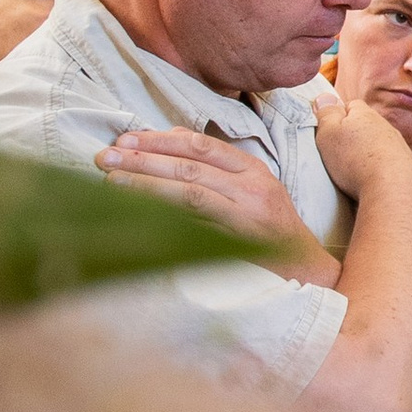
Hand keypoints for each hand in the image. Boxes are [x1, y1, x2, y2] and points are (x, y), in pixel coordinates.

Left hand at [97, 123, 329, 265]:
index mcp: (252, 168)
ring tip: (112, 181)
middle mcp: (252, 185)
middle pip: (190, 164)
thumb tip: (168, 143)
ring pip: (190, 189)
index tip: (125, 140)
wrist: (306, 271)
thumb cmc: (271, 232)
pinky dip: (166, 215)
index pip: (200, 144)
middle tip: (106, 156)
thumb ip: (216, 169)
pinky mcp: (241, 239)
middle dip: (143, 158)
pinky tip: (138, 212)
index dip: (160, 139)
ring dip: (147, 183)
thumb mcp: (252, 191)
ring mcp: (248, 212)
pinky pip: (197, 223)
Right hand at [311, 96, 411, 211]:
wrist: (392, 190)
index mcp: (366, 115)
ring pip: (377, 146)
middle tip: (337, 154)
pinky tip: (370, 182)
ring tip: (353, 173)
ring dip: (366, 155)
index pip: (351, 106)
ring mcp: (399, 148)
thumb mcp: (329, 133)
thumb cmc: (355, 159)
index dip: (337, 117)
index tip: (328, 132)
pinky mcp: (407, 169)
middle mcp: (387, 128)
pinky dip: (378, 171)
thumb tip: (325, 97)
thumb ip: (326, 113)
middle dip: (352, 138)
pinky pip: (388, 165)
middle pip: (365, 127)